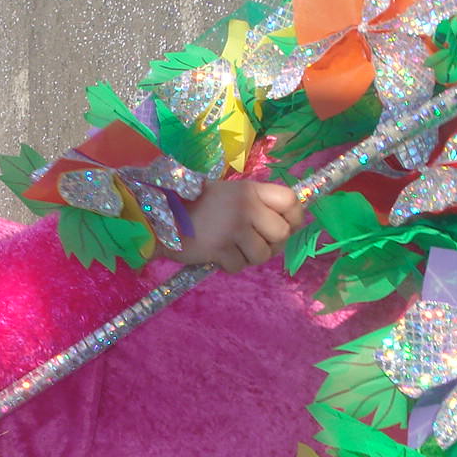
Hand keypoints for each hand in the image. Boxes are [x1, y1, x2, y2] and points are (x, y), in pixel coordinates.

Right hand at [165, 179, 304, 272]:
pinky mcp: (220, 249)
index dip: (296, 216)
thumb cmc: (198, 204)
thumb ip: (257, 204)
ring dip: (250, 258)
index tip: (289, 225)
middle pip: (282, 233)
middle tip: (256, 243)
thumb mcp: (230, 193)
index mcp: (251, 190)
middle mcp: (246, 207)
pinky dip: (230, 265)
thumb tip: (288, 224)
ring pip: (262, 255)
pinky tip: (217, 254)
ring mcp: (234, 229)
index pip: (291, 200)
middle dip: (273, 244)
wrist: (161, 215)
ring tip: (234, 249)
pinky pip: (239, 266)